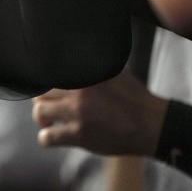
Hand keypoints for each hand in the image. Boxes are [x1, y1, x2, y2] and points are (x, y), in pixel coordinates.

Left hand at [32, 70, 167, 155]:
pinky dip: (46, 137)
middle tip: (48, 103)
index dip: (42, 79)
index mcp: (84, 74)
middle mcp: (78, 90)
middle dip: (41, 98)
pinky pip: (47, 137)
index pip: (49, 70)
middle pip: (40, 91)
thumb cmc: (133, 97)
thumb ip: (90, 65)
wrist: (151, 124)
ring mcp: (77, 113)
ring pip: (39, 111)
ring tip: (49, 120)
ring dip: (41, 117)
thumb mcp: (112, 71)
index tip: (43, 85)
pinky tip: (52, 136)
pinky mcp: (79, 134)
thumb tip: (73, 53)